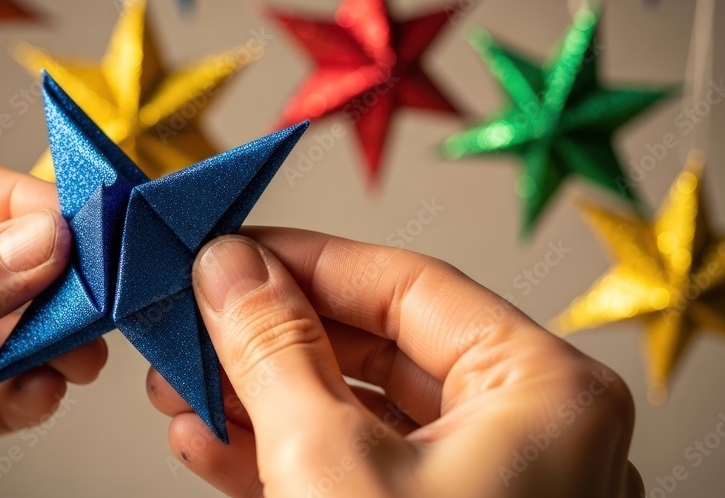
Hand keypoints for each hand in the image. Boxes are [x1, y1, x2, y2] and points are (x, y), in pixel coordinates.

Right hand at [147, 228, 641, 496]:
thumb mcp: (328, 464)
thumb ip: (274, 351)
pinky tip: (208, 440)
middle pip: (377, 346)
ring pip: (358, 412)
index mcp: (542, 391)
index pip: (407, 283)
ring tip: (181, 383)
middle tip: (193, 317)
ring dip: (261, 397)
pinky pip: (355, 470)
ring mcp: (486, 487)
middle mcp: (527, 431)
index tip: (228, 250)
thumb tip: (229, 268)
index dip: (305, 260)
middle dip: (270, 336)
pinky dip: (279, 454)